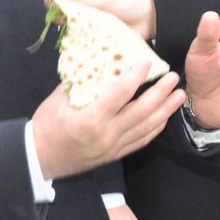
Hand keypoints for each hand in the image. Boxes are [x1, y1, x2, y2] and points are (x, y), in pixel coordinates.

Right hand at [33, 65, 184, 180]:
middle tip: (174, 78)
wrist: (40, 158)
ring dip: (165, 111)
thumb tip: (101, 60)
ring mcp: (113, 147)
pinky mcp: (115, 155)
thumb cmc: (47, 125)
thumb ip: (83, 81)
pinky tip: (164, 116)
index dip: (136, 76)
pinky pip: (141, 141)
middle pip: (140, 111)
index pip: (120, 93)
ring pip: (146, 127)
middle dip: (160, 93)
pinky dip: (155, 128)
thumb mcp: (59, 98)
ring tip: (179, 96)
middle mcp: (106, 134)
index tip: (148, 62)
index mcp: (91, 118)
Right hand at [62, 0, 155, 40]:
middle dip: (59, 14)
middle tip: (59, 20)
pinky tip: (72, 45)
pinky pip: (83, 38)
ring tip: (66, 32)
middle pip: (64, 9)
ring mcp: (91, 20)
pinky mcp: (96, 35)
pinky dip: (78, 41)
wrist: (152, 18)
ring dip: (67, 29)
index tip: (48, 3)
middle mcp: (86, 4)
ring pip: (71, 25)